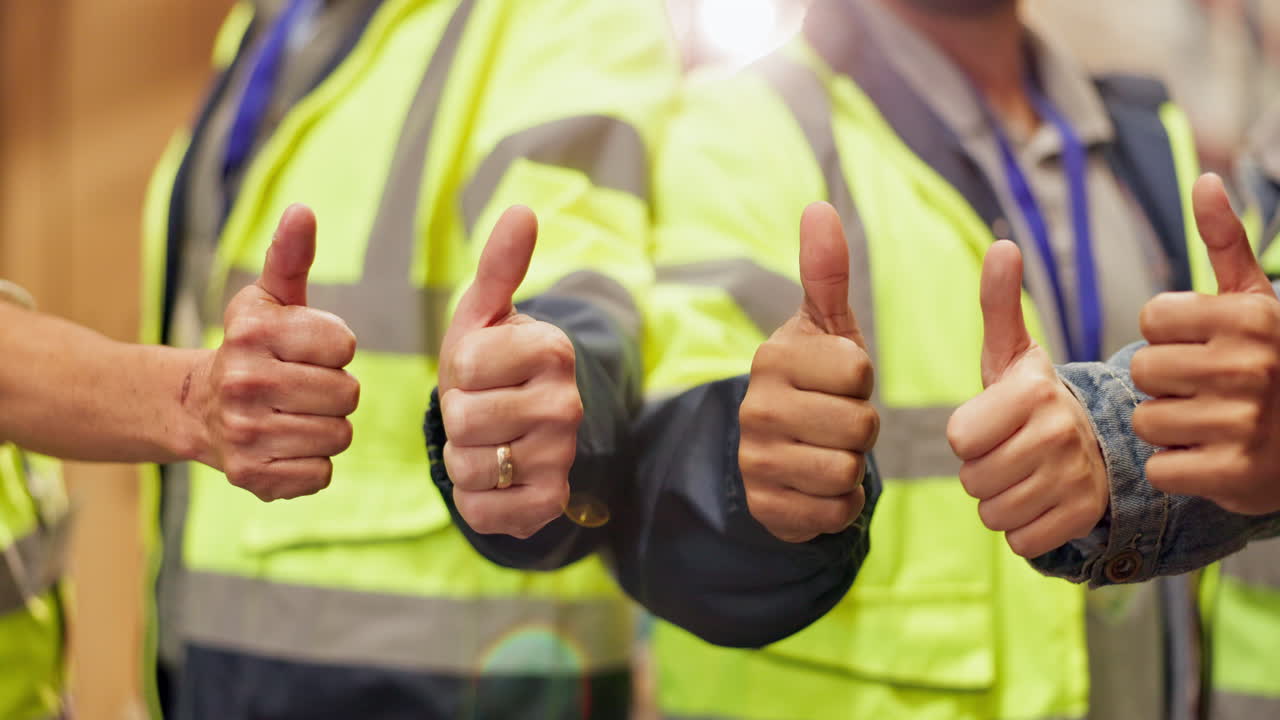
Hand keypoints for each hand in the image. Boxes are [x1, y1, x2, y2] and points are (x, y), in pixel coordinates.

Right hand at [195, 204, 359, 500]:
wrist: (199, 409)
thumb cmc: (255, 347)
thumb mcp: (271, 298)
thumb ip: (290, 255)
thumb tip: (302, 211)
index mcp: (252, 332)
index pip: (343, 345)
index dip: (334, 349)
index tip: (305, 350)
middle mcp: (243, 382)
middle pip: (347, 394)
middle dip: (334, 390)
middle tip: (300, 387)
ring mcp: (245, 434)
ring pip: (339, 434)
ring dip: (326, 426)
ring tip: (293, 414)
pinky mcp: (253, 477)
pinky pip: (323, 473)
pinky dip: (313, 463)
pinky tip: (285, 445)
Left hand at [438, 206, 580, 537]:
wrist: (518, 430)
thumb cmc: (490, 366)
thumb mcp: (485, 316)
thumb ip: (500, 267)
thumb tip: (521, 209)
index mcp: (551, 349)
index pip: (464, 367)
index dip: (457, 372)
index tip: (479, 371)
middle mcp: (567, 404)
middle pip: (464, 420)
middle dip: (456, 419)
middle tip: (480, 410)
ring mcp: (563, 456)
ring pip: (468, 468)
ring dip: (462, 459)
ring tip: (487, 442)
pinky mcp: (551, 503)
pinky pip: (482, 511)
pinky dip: (474, 499)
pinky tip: (495, 478)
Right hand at [739, 202, 876, 542]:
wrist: (782, 452)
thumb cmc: (817, 380)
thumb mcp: (827, 327)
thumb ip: (825, 271)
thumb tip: (819, 206)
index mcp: (772, 358)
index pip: (858, 372)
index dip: (862, 381)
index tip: (839, 382)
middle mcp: (754, 409)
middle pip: (859, 426)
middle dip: (861, 429)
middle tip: (835, 421)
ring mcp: (755, 461)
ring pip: (848, 471)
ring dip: (852, 466)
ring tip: (828, 451)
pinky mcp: (766, 507)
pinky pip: (835, 511)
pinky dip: (840, 503)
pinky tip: (819, 484)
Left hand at [947, 241, 1107, 557]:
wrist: (1100, 447)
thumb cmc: (1034, 401)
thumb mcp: (1012, 354)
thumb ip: (999, 304)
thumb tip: (1003, 245)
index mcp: (1032, 392)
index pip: (959, 438)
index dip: (967, 436)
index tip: (992, 423)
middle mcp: (1058, 434)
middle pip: (973, 480)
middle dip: (981, 472)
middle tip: (1009, 452)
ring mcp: (1075, 479)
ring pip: (994, 514)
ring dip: (1000, 502)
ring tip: (1024, 475)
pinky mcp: (1083, 517)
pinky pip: (1020, 542)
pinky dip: (1023, 530)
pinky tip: (1040, 502)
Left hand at [1131, 173, 1279, 513]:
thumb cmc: (1275, 364)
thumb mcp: (1256, 301)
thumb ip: (1225, 242)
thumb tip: (1204, 180)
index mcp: (1249, 318)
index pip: (1152, 319)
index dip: (1170, 337)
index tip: (1205, 348)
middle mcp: (1249, 367)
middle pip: (1143, 370)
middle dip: (1166, 384)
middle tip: (1208, 391)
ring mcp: (1243, 422)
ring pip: (1147, 420)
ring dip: (1170, 427)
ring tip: (1212, 425)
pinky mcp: (1234, 474)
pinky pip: (1160, 467)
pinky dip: (1178, 469)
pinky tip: (1212, 458)